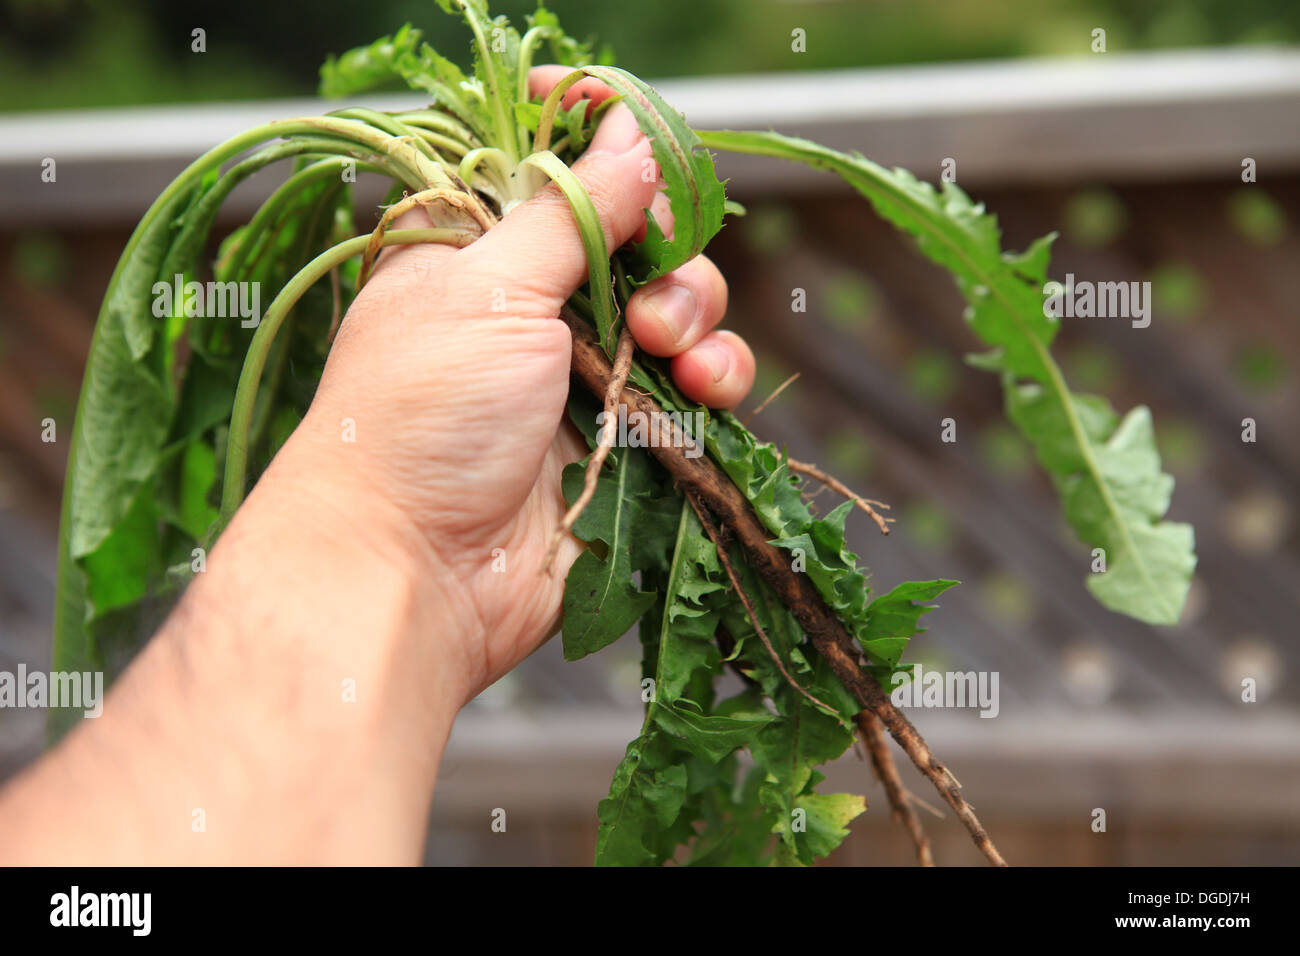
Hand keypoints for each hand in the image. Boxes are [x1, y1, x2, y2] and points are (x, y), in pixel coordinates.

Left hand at [276, 68, 755, 704]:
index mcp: (478, 251)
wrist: (417, 572)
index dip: (600, 149)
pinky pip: (697, 391)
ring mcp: (584, 375)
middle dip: (666, 255)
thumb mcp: (487, 290)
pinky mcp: (626, 439)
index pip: (556, 171)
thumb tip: (632, 133)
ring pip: (681, 312)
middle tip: (645, 299)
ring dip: (697, 318)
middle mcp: (534, 306)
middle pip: (640, 240)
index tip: (630, 143)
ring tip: (670, 351)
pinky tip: (704, 393)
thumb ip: (573, 212)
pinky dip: (715, 381)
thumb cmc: (419, 419)